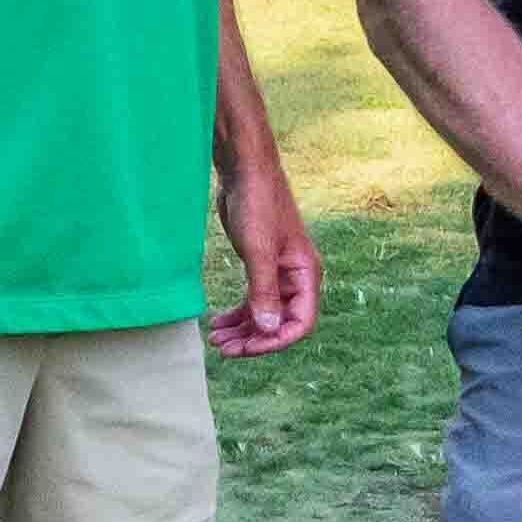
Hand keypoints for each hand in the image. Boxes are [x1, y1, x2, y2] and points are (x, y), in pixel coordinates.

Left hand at [208, 143, 318, 357]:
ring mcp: (278, 273)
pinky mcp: (260, 266)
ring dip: (243, 330)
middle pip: (280, 323)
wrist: (245, 172)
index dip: (275, 341)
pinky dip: (237, 314)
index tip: (246, 348)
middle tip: (224, 349)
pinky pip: (253, 300)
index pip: (300, 323)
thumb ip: (264, 292)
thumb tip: (269, 329)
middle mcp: (296, 278)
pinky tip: (218, 322)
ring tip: (216, 340)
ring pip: (264, 314)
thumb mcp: (259, 251)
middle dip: (254, 339)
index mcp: (305, 275)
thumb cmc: (258, 205)